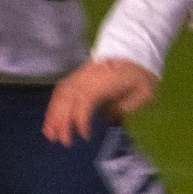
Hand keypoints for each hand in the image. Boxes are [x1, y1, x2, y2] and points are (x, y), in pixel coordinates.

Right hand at [43, 59, 157, 145]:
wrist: (138, 52)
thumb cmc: (142, 76)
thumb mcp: (142, 94)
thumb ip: (123, 108)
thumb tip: (107, 121)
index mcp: (106, 79)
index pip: (85, 99)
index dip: (81, 119)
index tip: (85, 136)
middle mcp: (89, 75)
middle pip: (68, 97)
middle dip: (62, 121)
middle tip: (63, 141)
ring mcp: (82, 74)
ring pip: (61, 93)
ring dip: (53, 114)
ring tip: (50, 134)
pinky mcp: (79, 75)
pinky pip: (62, 89)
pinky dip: (54, 105)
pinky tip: (52, 119)